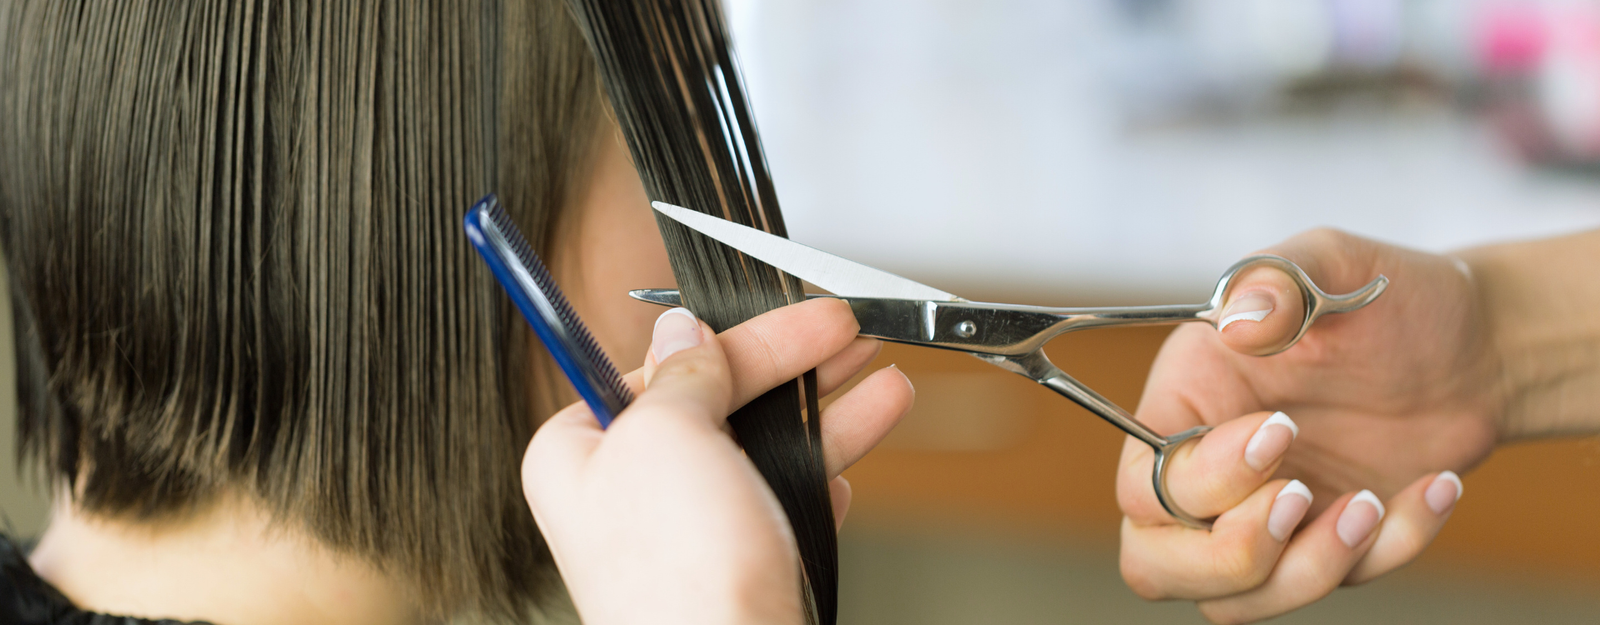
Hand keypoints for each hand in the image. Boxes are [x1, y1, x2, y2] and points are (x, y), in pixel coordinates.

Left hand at [522, 299, 913, 624]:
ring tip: (884, 386)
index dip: (732, 335)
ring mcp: (684, 534)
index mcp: (581, 453)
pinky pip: (783, 506)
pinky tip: (855, 462)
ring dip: (827, 413)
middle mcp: (628, 494)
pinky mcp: (735, 569)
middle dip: (793, 365)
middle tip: (849, 333)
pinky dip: (822, 477)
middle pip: (719, 401)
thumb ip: (682, 372)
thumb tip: (682, 330)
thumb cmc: (674, 577)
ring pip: (763, 450)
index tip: (795, 310)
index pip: (658, 366)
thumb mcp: (666, 433)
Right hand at [1117, 229, 1503, 622]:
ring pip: (1232, 601)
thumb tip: (1240, 317)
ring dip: (1304, 572)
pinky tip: (1432, 488)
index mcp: (1186, 400)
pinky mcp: (1323, 546)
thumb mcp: (1333, 260)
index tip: (1282, 429)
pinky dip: (1388, 551)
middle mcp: (1208, 470)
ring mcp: (1263, 518)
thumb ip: (1279, 277)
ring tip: (1370, 504)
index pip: (1142, 482)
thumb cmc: (1388, 296)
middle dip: (1227, 556)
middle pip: (1154, 563)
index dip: (1199, 479)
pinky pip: (1335, 587)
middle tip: (1299, 498)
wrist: (1477, 346)